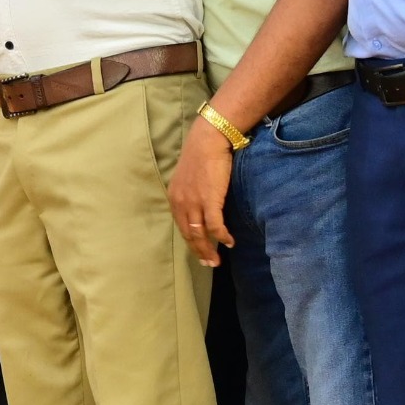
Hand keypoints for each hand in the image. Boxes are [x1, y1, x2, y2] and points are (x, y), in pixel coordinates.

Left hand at [168, 119, 237, 266]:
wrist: (208, 140)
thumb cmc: (202, 156)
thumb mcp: (189, 178)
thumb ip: (191, 194)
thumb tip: (199, 207)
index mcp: (174, 198)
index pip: (182, 227)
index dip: (191, 243)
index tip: (199, 253)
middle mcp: (181, 202)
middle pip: (189, 235)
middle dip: (199, 252)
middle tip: (209, 264)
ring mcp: (194, 202)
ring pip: (200, 234)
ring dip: (209, 250)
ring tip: (217, 260)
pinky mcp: (209, 200)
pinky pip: (215, 226)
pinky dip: (222, 236)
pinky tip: (229, 242)